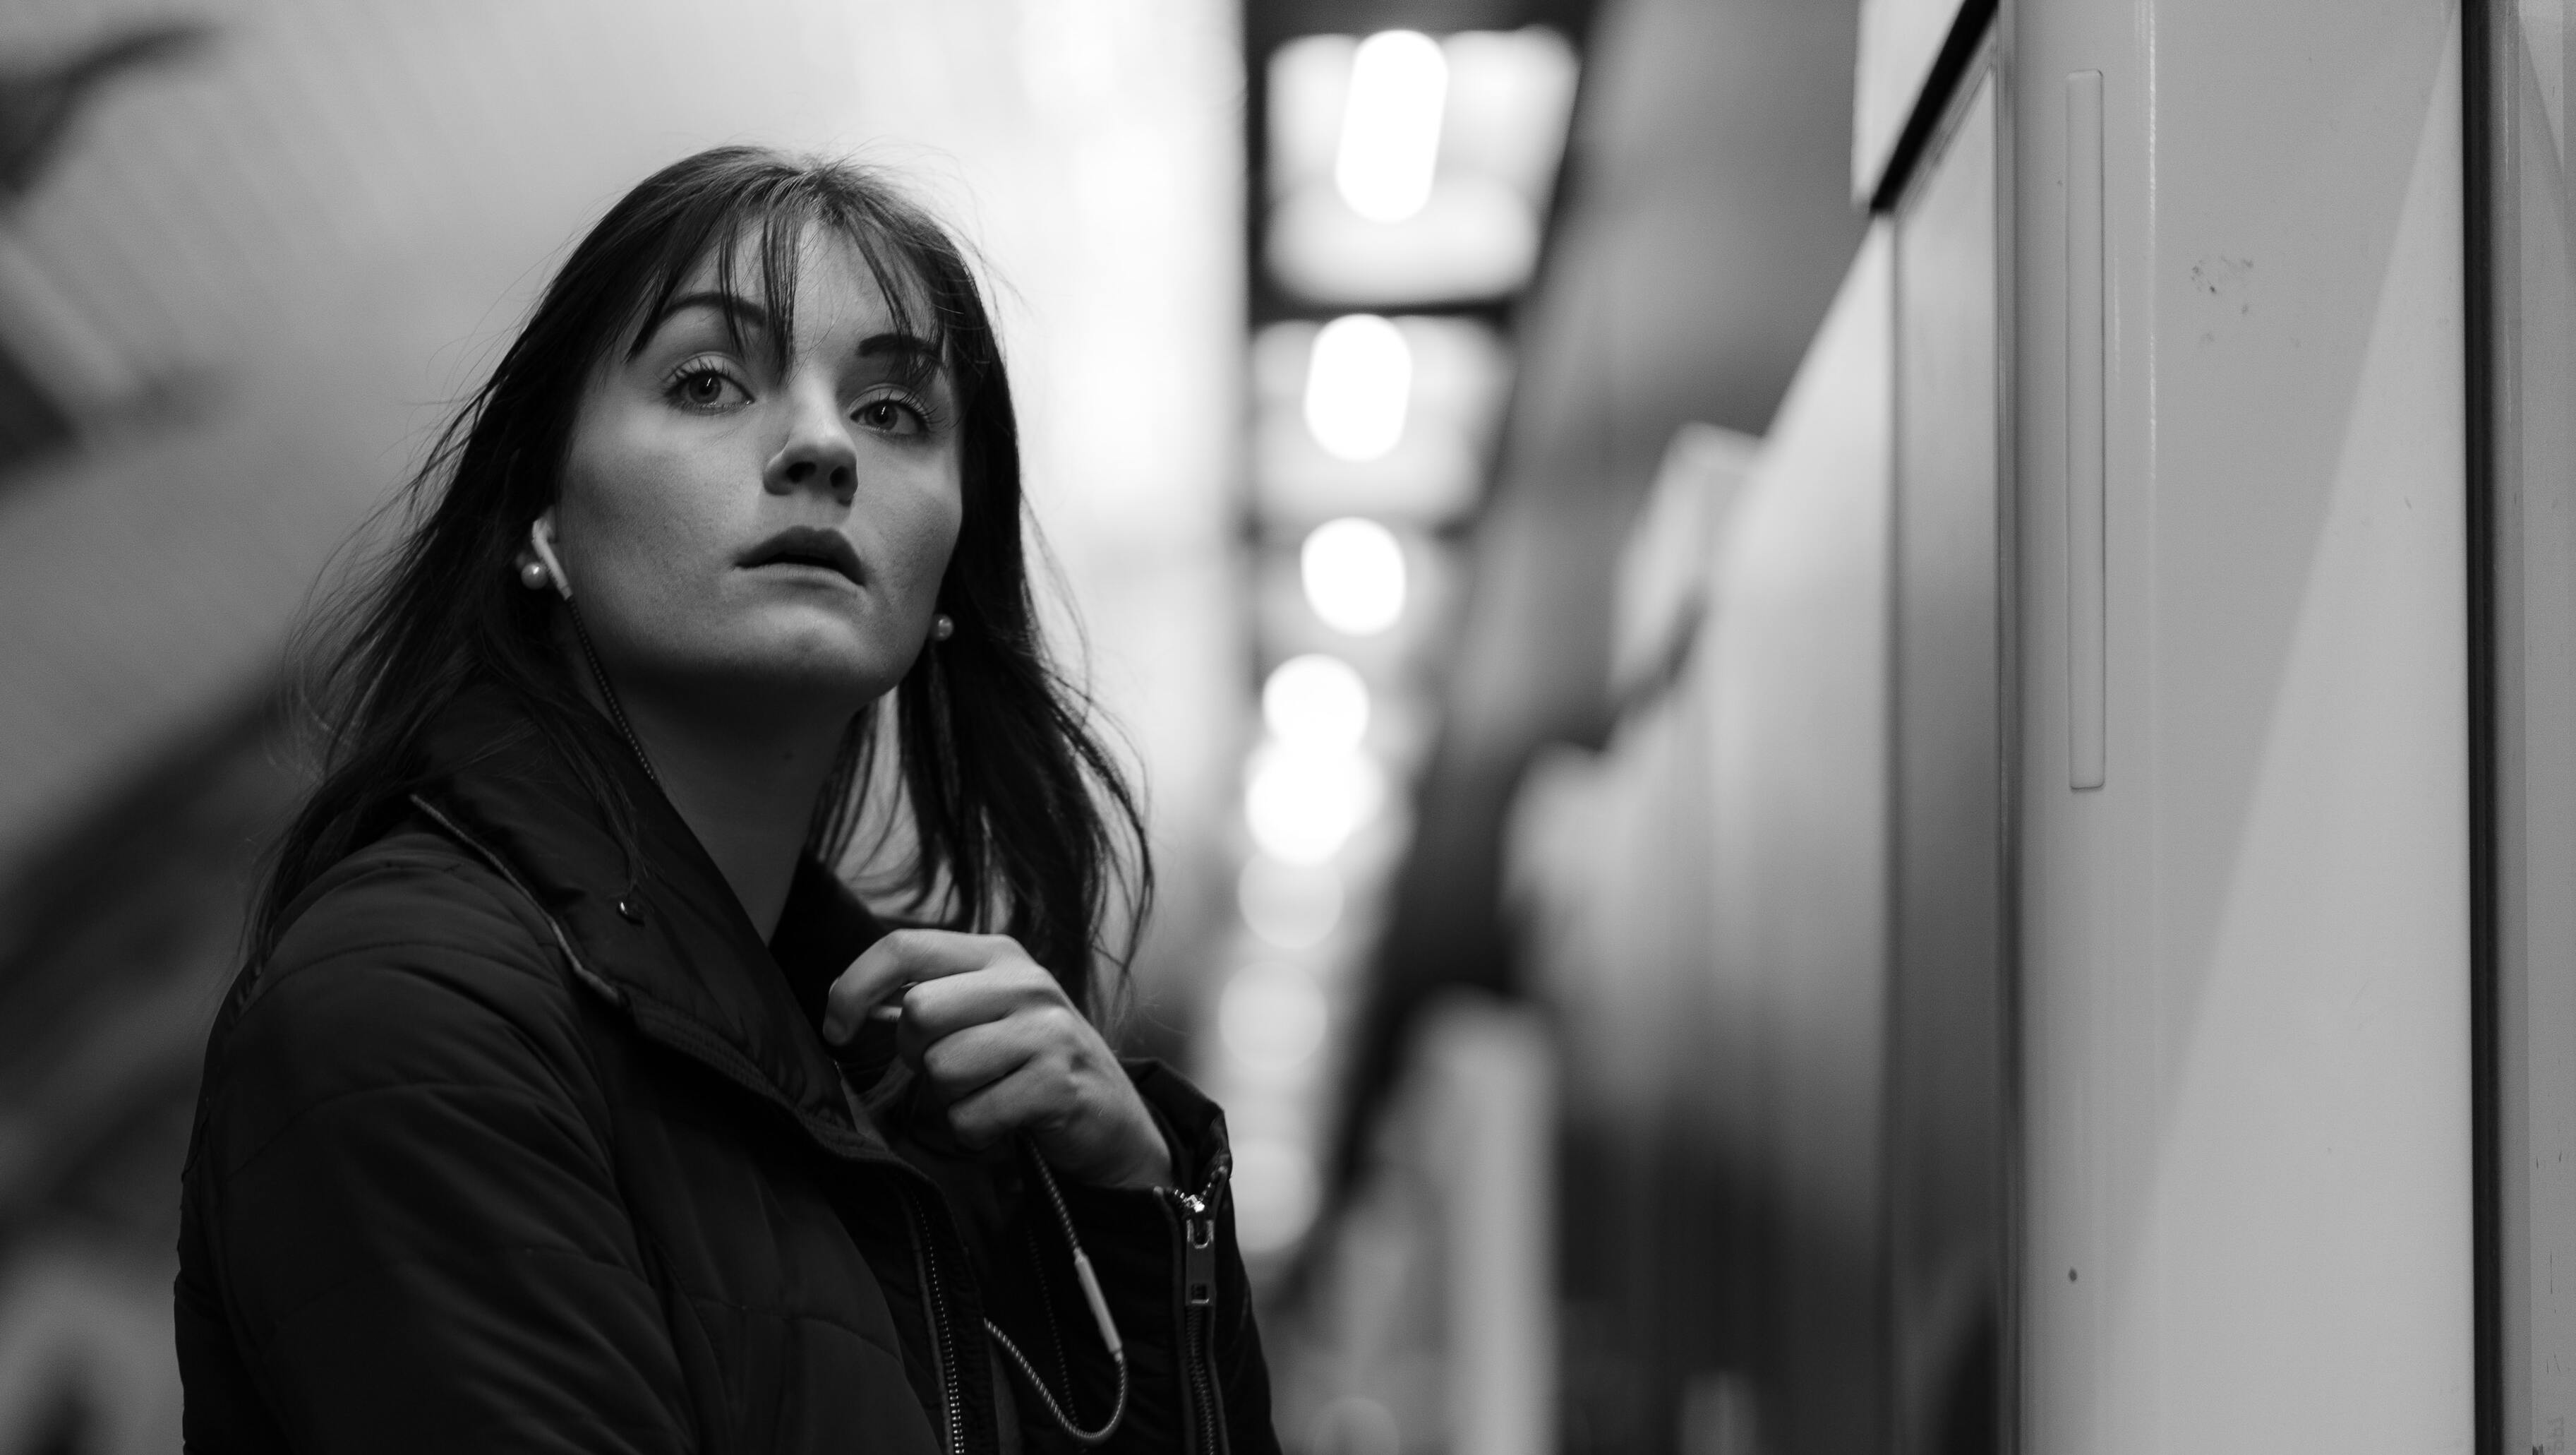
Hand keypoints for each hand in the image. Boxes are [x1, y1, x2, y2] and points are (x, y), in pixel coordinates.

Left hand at [822, 930, 1172, 1189]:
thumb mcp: (988, 1012)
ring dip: (951, 1099)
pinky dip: (976, 1132)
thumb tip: (849, 1005)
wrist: (1113, 1120)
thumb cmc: (1031, 1065)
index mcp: (998, 955)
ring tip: (989, 1095)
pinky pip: (971, 1116)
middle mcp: (1026, 982)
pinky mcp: (1059, 1082)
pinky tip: (1008, 1121)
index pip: (904, 947)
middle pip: (919, 1012)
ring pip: (942, 1068)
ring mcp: (1048, 1030)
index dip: (854, 987)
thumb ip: (931, 997)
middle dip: (916, 1055)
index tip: (835, 1028)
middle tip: (949, 1070)